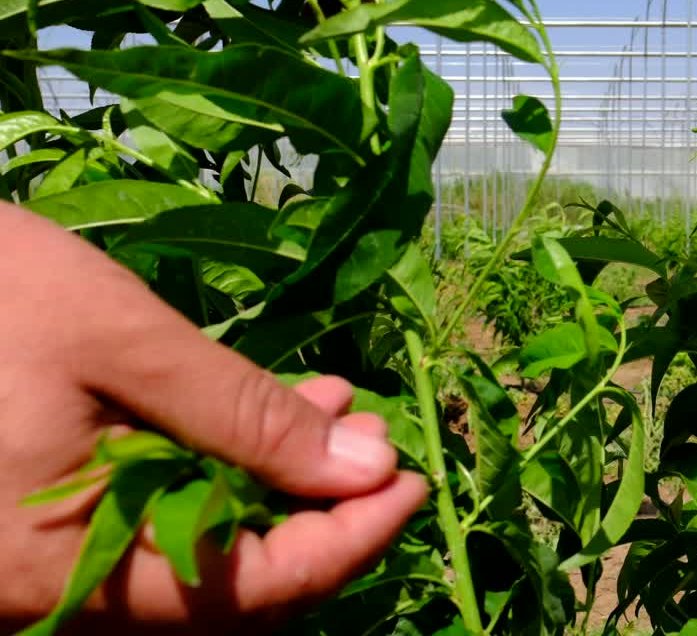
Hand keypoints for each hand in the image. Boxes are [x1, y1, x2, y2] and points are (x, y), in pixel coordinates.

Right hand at [0, 202, 426, 633]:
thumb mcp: (127, 344)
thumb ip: (247, 417)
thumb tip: (366, 471)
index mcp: (63, 566)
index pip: (249, 594)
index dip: (348, 544)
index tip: (415, 483)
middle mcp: (46, 591)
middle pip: (227, 591)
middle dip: (319, 515)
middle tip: (380, 441)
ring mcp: (36, 564)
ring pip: (196, 558)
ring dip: (278, 490)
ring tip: (341, 416)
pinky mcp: (35, 526)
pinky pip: (152, 526)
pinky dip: (225, 475)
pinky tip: (269, 412)